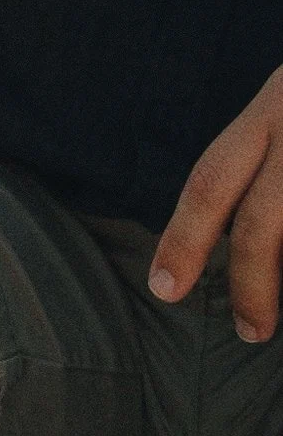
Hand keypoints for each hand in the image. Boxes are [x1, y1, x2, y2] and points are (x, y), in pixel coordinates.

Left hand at [151, 64, 282, 338]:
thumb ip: (268, 160)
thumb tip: (242, 240)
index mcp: (276, 106)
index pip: (212, 179)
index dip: (183, 239)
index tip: (164, 289)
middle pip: (262, 222)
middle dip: (251, 286)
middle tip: (250, 330)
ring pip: (281, 222)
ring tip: (277, 315)